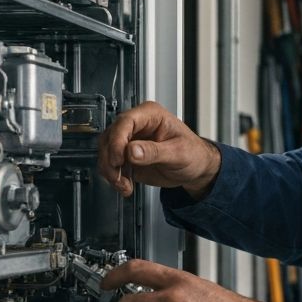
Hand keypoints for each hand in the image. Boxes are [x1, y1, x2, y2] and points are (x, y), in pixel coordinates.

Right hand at [97, 101, 221, 198]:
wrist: (195, 169)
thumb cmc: (193, 153)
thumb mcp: (178, 152)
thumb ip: (155, 151)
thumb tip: (132, 151)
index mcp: (150, 115)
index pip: (125, 122)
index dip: (117, 140)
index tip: (118, 159)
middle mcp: (137, 126)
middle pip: (110, 137)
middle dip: (111, 160)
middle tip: (119, 177)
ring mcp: (129, 141)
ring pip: (106, 152)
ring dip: (111, 171)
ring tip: (124, 185)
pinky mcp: (126, 157)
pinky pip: (111, 165)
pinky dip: (114, 177)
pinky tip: (125, 186)